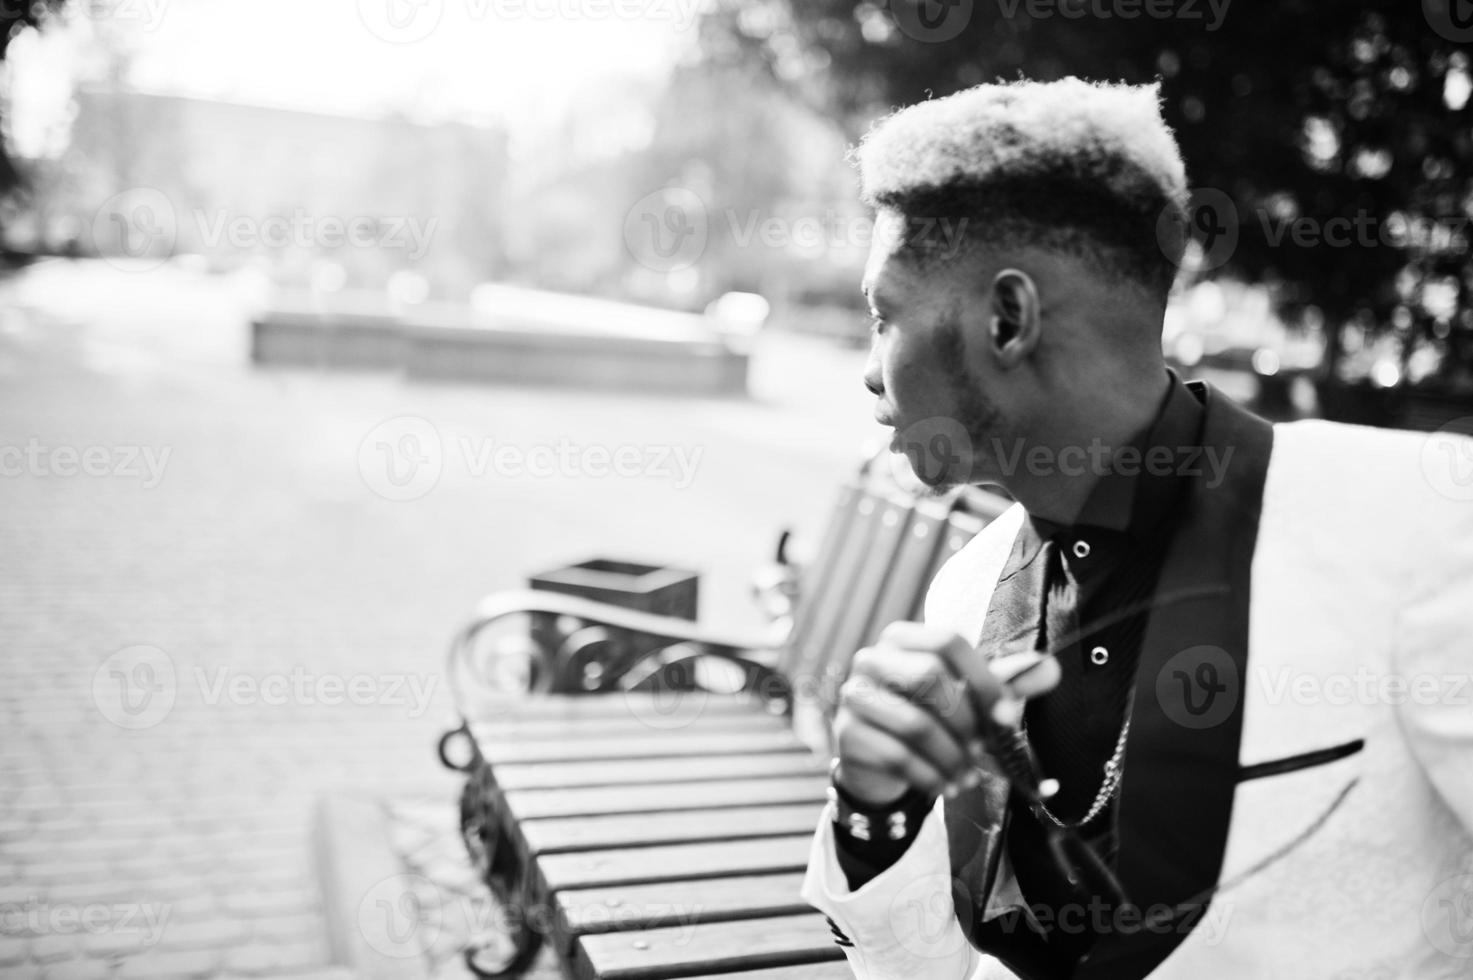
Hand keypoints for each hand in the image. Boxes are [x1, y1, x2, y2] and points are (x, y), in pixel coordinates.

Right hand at [832, 622, 1061, 805]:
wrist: (880, 762)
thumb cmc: (929, 719)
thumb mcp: (968, 699)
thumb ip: (1005, 683)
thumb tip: (1051, 668)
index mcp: (903, 639)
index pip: (948, 641)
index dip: (982, 678)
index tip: (1006, 715)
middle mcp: (871, 658)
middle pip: (928, 676)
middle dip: (965, 719)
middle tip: (982, 748)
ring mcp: (854, 695)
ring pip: (914, 724)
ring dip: (952, 756)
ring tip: (967, 775)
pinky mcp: (847, 734)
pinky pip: (898, 757)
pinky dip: (931, 777)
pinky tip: (946, 787)